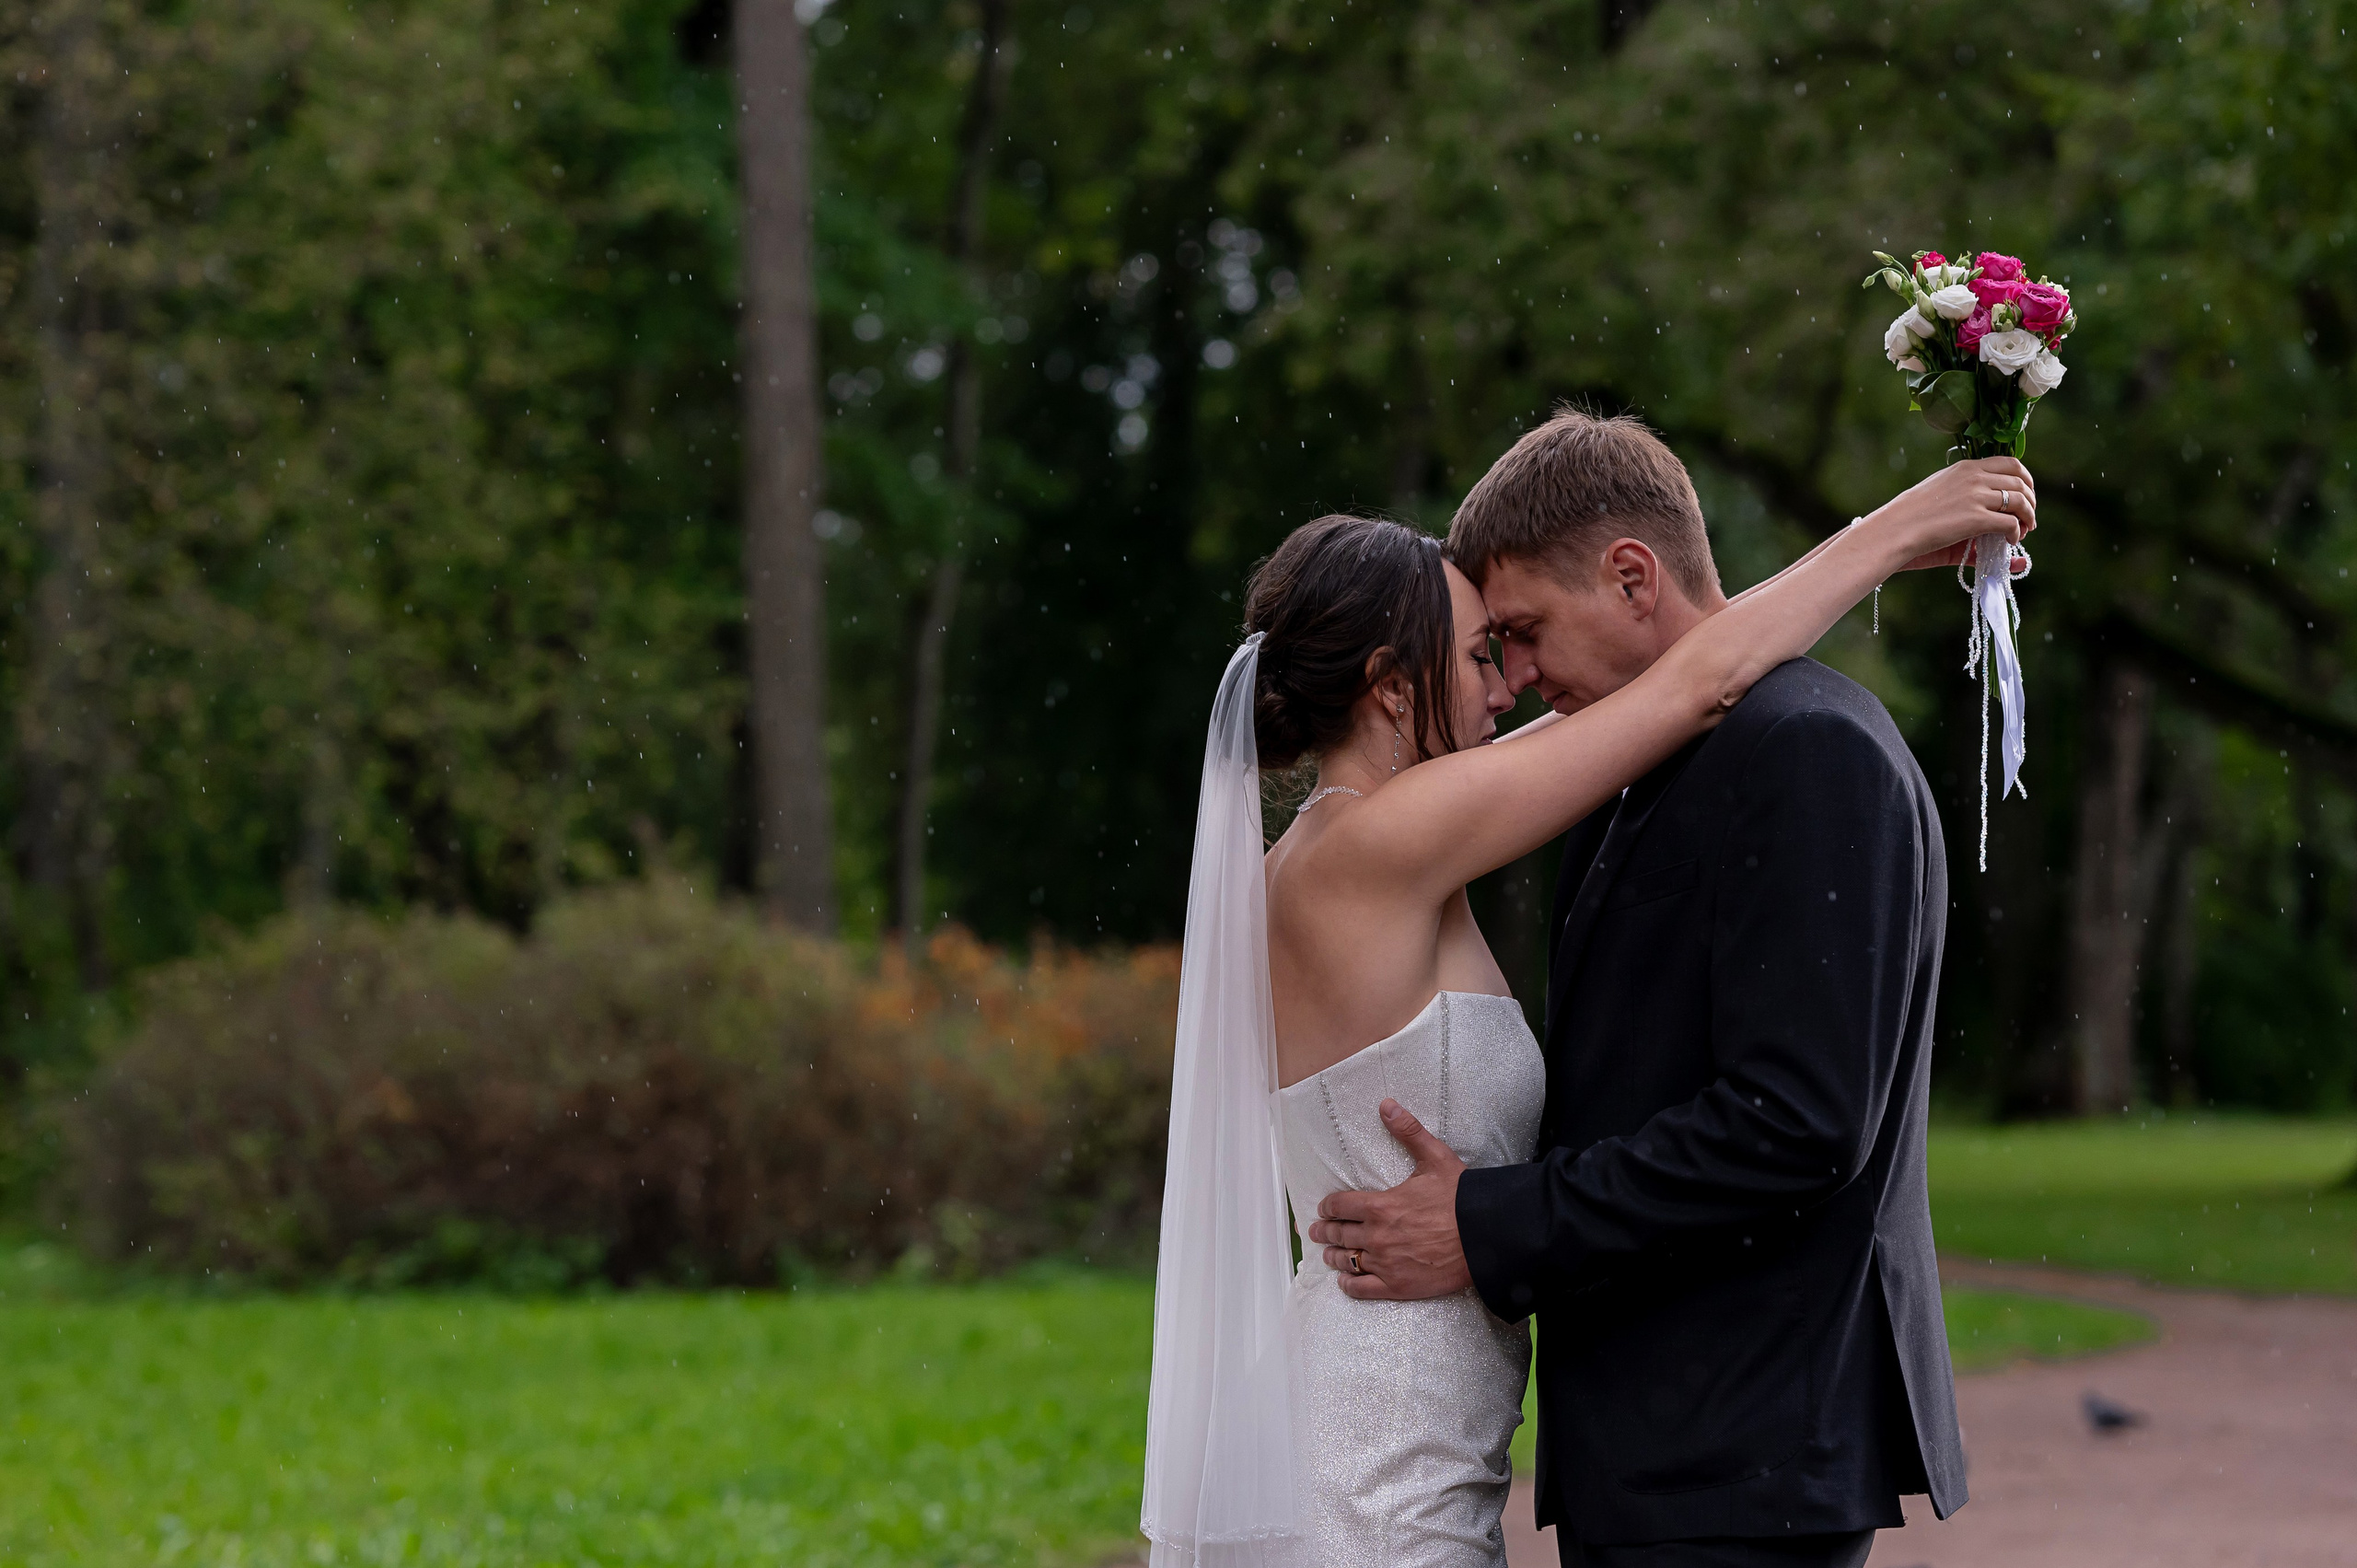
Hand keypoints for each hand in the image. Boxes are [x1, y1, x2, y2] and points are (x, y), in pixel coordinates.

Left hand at [1304, 1099, 1472, 1300]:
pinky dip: (1349, 1285)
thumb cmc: (1461, 1197)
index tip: (1324, 1208)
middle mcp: (1376, 1235)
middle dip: (1324, 1232)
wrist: (1486, 1236)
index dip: (1328, 1207)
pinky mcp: (1398, 1285)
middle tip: (1315, 1232)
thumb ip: (1408, 1131)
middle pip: (1339, 1234)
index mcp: (1380, 1205)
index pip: (1340, 1206)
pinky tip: (1344, 1282)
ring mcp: (1385, 1263)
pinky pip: (1363, 1289)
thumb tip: (1387, 1105)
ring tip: (1328, 1255)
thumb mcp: (1435, 1157)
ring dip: (1334, 1257)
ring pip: (1348, 1261)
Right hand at [1869, 456, 2037, 570]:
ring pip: (2020, 501)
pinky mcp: (1976, 518)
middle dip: (2031, 500)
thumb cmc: (1911, 516)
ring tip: (2023, 531)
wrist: (1894, 529)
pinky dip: (2016, 533)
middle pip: (2020, 481)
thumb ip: (1967, 498)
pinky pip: (2010, 523)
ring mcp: (1976, 496)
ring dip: (2028, 517)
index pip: (2010, 463)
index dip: (2025, 480)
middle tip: (2027, 517)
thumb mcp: (1942, 496)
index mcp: (1966, 467)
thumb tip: (1983, 507)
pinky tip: (2010, 541)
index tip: (2025, 495)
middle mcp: (1974, 477)